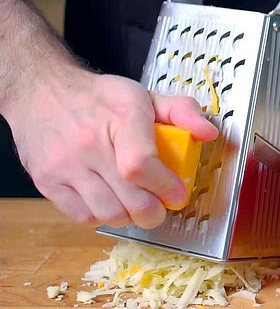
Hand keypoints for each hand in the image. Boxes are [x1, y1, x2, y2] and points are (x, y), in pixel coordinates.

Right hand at [8, 65, 217, 227]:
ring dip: (128, 217)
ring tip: (135, 204)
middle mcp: (89, 144)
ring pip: (107, 213)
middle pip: (129, 199)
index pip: (142, 165)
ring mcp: (65, 165)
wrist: (41, 92)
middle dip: (154, 212)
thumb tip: (209, 134)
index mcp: (121, 118)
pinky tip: (110, 202)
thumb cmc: (100, 97)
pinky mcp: (47, 181)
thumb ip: (183, 111)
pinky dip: (101, 216)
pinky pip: (81, 216)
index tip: (178, 194)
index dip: (166, 187)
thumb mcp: (144, 95)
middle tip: (160, 208)